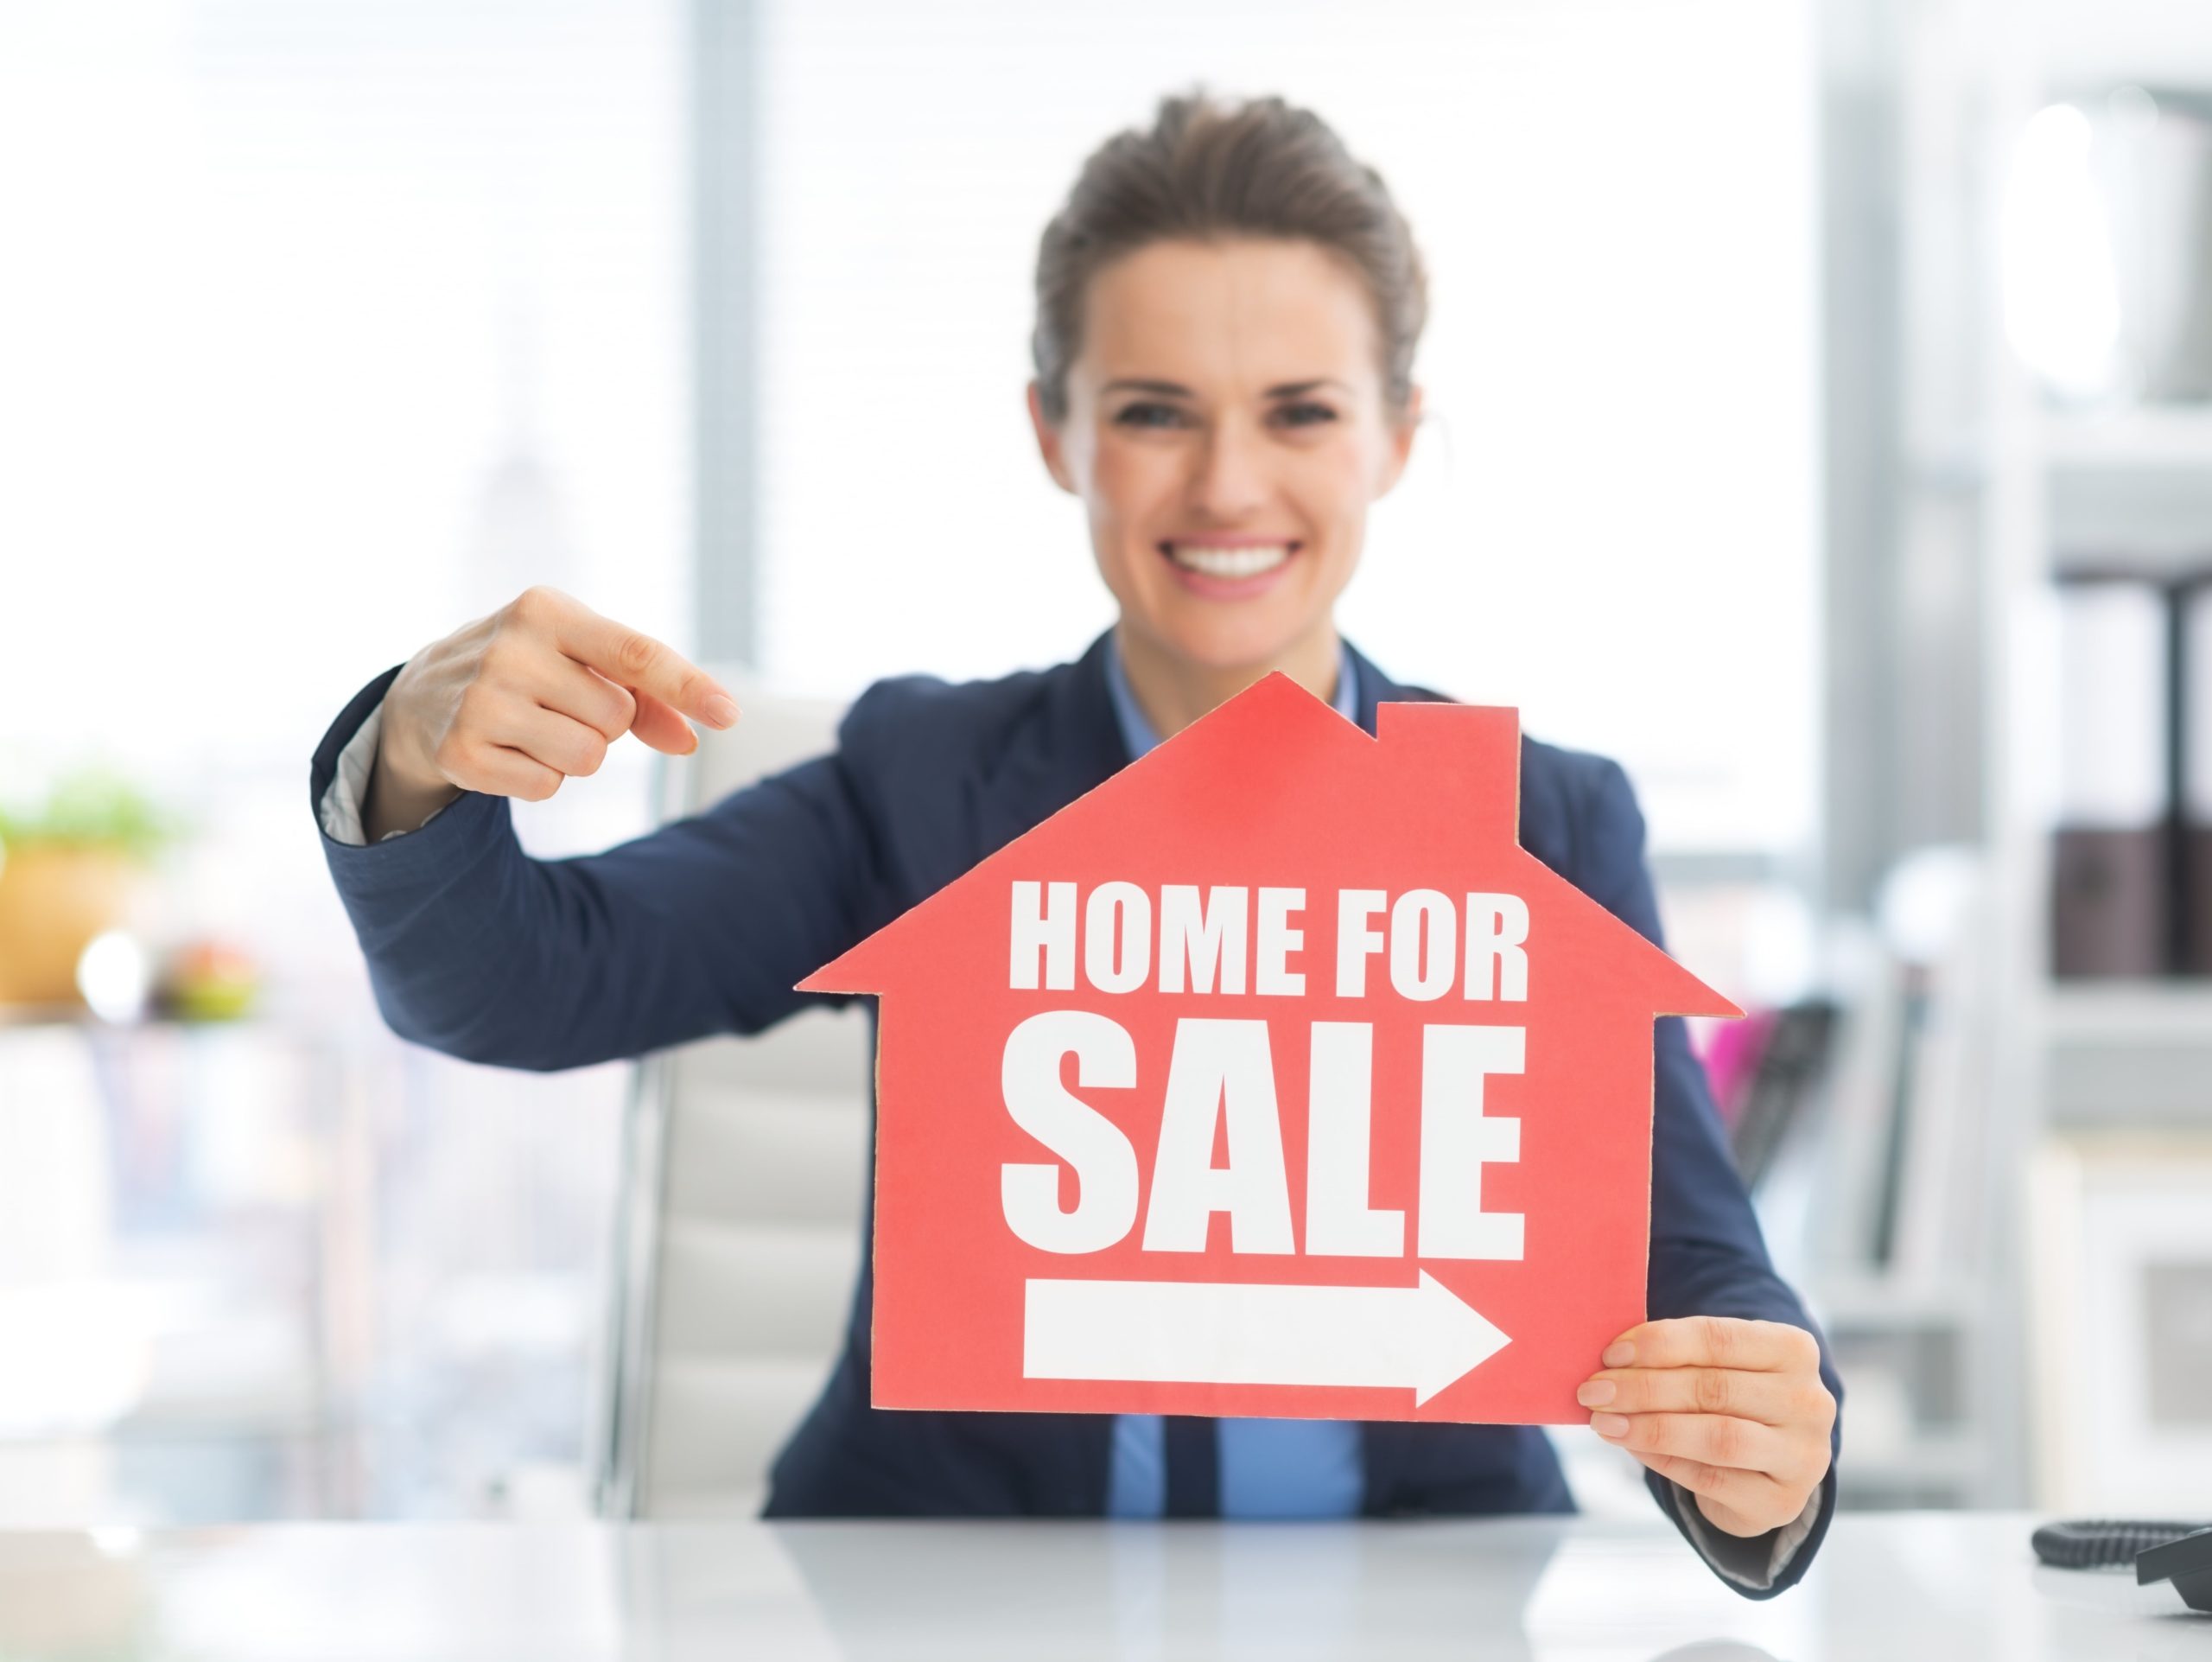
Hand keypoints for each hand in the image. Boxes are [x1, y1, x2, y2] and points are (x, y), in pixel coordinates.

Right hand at [371, 585, 739, 829]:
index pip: (633, 653)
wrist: (424, 694)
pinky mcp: (462, 751)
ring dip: (575, 754)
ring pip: (588, 757)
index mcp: (546, 609)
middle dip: (604, 723)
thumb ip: (646, 695)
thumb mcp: (582, 660)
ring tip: (535, 727)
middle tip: (559, 705)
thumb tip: (690, 739)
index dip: (687, 685)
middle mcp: (509, 648)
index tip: (729, 714)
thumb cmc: (530, 669)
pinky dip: (540, 778)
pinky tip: (508, 749)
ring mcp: (481, 700)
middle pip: (616, 718)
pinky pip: (547, 787)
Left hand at [1576, 1314, 1835, 1538]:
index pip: (1719, 1338)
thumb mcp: (1716, 1365)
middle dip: (1644, 1388)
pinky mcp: (1783, 1502)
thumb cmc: (1730, 1400)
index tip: (1610, 1353)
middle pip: (1714, 1388)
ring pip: (1718, 1437)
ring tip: (1604, 1422)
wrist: (1768, 1466)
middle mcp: (1809, 1401)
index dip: (1659, 1344)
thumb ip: (1678, 1357)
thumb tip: (1610, 1362)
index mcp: (1794, 1349)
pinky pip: (1712, 1480)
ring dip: (1650, 1427)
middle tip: (1593, 1391)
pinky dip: (1664, 1461)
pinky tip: (1631, 1447)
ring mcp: (1803, 1456)